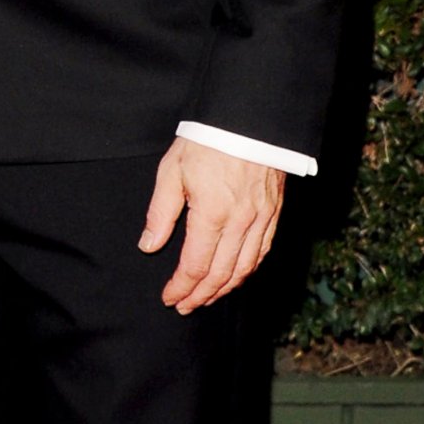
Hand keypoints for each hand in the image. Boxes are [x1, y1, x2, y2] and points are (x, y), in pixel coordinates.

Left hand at [140, 138, 285, 313]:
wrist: (249, 117)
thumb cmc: (206, 141)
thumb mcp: (171, 171)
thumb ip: (160, 213)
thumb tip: (149, 246)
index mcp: (212, 214)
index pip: (195, 266)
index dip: (181, 287)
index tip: (169, 298)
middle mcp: (241, 222)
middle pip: (221, 274)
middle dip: (200, 295)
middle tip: (184, 306)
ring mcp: (261, 218)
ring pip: (245, 268)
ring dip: (224, 289)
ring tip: (206, 298)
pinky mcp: (274, 212)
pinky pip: (262, 251)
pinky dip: (247, 271)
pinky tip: (235, 277)